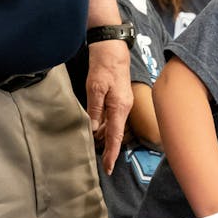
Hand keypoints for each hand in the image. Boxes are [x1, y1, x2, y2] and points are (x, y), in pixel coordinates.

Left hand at [85, 41, 132, 173]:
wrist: (112, 48)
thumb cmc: (104, 66)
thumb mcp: (95, 88)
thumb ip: (94, 110)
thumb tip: (93, 129)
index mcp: (120, 107)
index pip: (115, 136)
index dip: (112, 153)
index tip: (109, 168)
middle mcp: (124, 107)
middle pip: (115, 133)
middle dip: (108, 148)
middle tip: (100, 163)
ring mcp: (122, 102)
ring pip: (113, 125)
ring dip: (105, 137)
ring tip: (96, 149)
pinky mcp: (118, 98)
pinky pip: (112, 117)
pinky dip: (104, 125)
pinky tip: (96, 130)